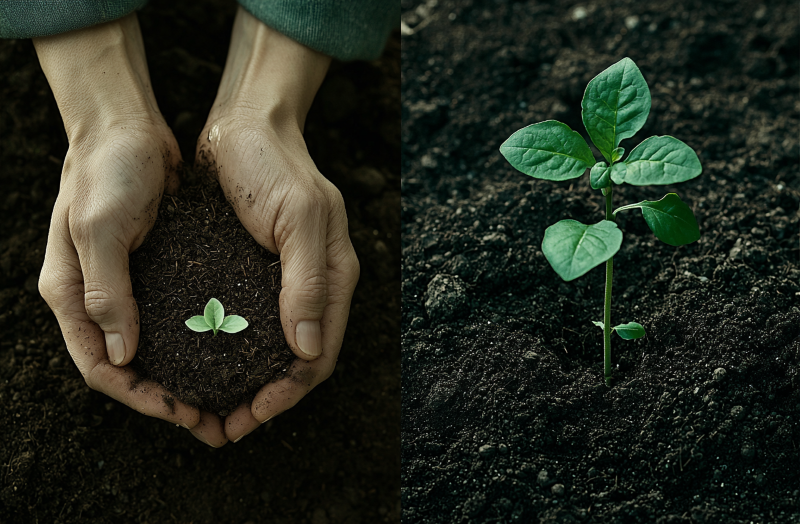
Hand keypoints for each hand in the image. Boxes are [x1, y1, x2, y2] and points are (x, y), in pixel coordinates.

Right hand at [34, 15, 199, 429]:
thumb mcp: (100, 227)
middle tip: (214, 421)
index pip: (101, 367)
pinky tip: (229, 352)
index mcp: (72, 295)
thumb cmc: (107, 169)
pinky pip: (175, 319)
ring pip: (154, 349)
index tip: (184, 413)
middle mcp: (97, 298)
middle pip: (129, 368)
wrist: (127, 125)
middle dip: (167, 399)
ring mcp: (127, 286)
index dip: (141, 397)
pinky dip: (196, 343)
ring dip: (186, 377)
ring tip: (226, 398)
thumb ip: (106, 290)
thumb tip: (121, 354)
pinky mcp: (157, 271)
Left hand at [190, 7, 359, 443]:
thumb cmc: (272, 163)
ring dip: (248, 383)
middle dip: (266, 399)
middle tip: (225, 427)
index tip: (251, 417)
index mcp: (334, 277)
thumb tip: (307, 350)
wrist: (243, 121)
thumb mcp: (299, 217)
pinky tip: (205, 363)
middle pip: (297, 360)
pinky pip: (249, 322)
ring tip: (212, 408)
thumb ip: (309, 280)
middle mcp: (313, 285)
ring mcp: (284, 279)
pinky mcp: (254, 270)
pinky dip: (231, 352)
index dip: (287, 393)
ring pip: (272, 347)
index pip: (318, 354)